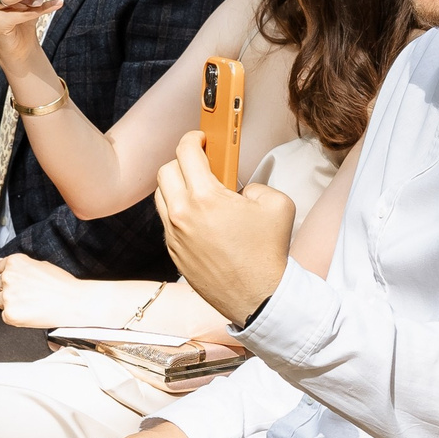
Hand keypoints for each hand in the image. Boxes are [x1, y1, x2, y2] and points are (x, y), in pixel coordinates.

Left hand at [0, 254, 91, 328]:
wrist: (74, 302)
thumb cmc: (62, 284)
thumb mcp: (40, 264)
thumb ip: (18, 265)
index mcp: (14, 262)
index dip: (11, 278)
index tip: (21, 283)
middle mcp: (8, 277)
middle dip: (11, 291)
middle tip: (31, 295)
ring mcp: (8, 296)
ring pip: (1, 302)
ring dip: (12, 304)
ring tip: (33, 304)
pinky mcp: (10, 314)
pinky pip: (6, 316)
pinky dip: (16, 317)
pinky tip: (32, 313)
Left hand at [154, 131, 293, 325]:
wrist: (259, 297)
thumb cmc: (268, 253)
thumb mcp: (277, 204)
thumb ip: (257, 185)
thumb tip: (241, 189)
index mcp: (205, 198)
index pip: (186, 152)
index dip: (193, 139)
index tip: (201, 139)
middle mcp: (182, 215)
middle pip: (165, 171)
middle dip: (182, 160)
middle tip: (201, 162)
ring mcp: (175, 236)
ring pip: (161, 196)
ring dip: (176, 185)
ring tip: (198, 189)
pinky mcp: (174, 253)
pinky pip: (167, 222)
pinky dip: (178, 211)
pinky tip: (198, 216)